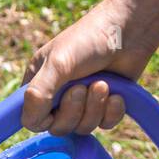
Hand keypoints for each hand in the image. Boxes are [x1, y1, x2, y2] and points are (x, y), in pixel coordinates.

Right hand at [21, 0, 158, 135]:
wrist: (130, 30)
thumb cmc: (88, 40)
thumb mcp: (57, 64)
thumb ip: (37, 94)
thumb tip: (29, 123)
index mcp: (38, 86)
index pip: (32, 120)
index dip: (43, 119)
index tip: (55, 103)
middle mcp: (58, 98)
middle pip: (58, 128)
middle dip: (74, 110)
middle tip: (83, 87)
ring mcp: (83, 104)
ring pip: (82, 128)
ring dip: (95, 107)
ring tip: (103, 83)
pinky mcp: (105, 107)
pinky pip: (105, 125)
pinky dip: (112, 111)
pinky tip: (117, 93)